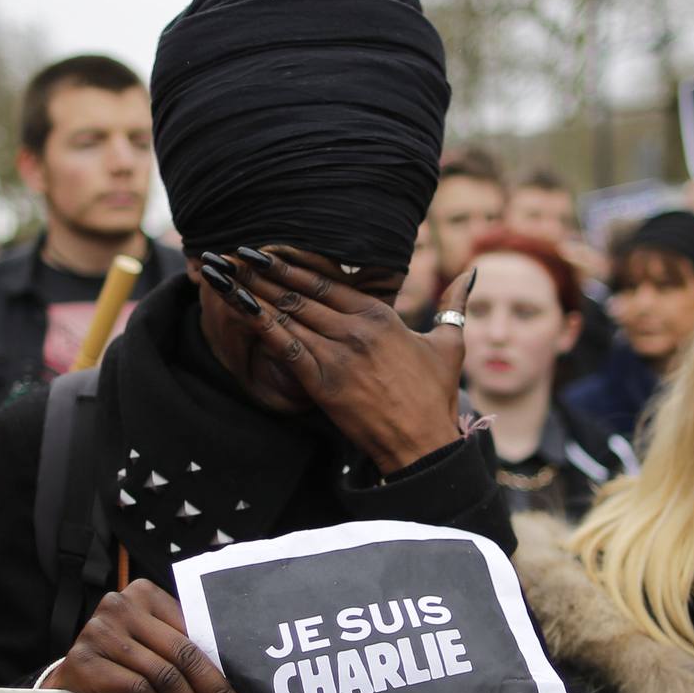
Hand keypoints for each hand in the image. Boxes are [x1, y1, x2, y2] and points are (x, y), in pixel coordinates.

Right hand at [41, 579, 254, 692]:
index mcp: (146, 593)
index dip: (224, 672)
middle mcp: (121, 605)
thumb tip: (234, 684)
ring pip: (164, 675)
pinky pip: (138, 690)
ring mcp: (100, 632)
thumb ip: (181, 645)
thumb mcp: (151, 640)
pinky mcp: (84, 661)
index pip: (194, 634)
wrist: (67, 677)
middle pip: (183, 655)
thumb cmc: (120, 657)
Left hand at [218, 248, 466, 473]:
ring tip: (222, 272)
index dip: (290, 264)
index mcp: (381, 315)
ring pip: (286, 314)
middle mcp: (356, 328)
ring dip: (250, 291)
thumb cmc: (436, 396)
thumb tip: (472, 273)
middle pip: (299, 293)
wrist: (424, 443)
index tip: (264, 250)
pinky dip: (257, 323)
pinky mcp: (323, 382)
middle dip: (261, 271)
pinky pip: (282, 346)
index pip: (325, 281)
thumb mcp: (450, 344)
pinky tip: (235, 306)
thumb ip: (455, 304)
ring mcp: (338, 354)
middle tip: (231, 252)